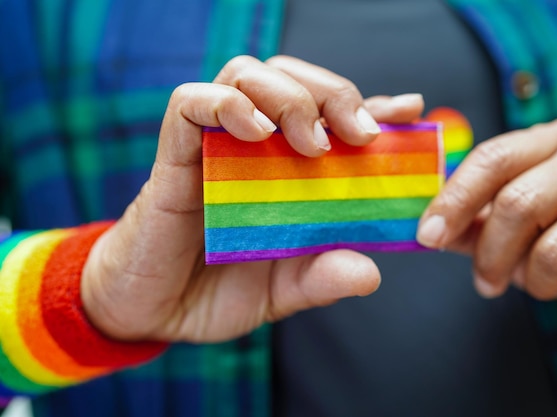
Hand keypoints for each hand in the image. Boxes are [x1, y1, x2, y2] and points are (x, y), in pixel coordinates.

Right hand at [81, 55, 424, 341]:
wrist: (150, 310)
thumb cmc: (214, 290)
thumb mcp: (281, 289)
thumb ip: (321, 278)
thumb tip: (370, 272)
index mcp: (283, 169)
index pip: (329, 116)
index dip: (369, 105)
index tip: (406, 110)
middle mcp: (250, 147)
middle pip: (292, 77)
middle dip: (333, 93)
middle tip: (359, 135)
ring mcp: (211, 146)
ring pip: (247, 74)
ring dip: (288, 96)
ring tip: (310, 143)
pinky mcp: (173, 156)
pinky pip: (190, 103)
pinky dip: (227, 105)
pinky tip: (254, 133)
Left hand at [417, 118, 556, 317]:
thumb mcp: (529, 209)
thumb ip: (481, 219)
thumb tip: (429, 232)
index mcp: (555, 141)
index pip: (493, 159)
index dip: (454, 199)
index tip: (428, 236)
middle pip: (518, 203)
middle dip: (491, 255)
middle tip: (487, 282)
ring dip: (539, 283)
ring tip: (546, 283)